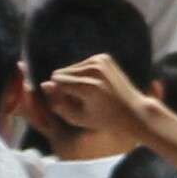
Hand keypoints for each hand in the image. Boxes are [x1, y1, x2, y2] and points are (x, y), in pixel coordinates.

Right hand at [37, 52, 155, 147]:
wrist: (132, 111)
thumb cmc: (103, 119)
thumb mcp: (77, 117)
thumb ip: (58, 103)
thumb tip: (44, 84)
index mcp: (88, 87)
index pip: (56, 81)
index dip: (58, 93)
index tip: (68, 104)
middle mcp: (94, 70)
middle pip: (61, 72)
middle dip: (64, 85)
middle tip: (80, 100)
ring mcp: (100, 61)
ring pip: (70, 67)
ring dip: (73, 80)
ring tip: (88, 94)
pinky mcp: (104, 57)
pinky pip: (81, 64)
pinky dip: (83, 74)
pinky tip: (94, 85)